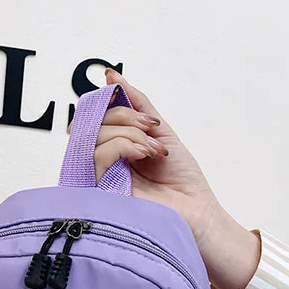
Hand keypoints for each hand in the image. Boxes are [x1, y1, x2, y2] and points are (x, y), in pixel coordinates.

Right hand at [84, 69, 260, 288]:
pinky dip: (123, 146)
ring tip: (152, 150)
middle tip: (151, 130)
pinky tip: (144, 156)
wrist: (196, 212)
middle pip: (92, 122)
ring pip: (94, 136)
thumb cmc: (181, 179)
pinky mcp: (99, 191)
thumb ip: (136, 104)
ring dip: (129, 134)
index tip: (141, 113)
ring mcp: (99, 177)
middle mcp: (102, 162)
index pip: (96, 116)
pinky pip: (97, 154)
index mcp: (113, 147)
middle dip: (125, 117)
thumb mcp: (160, 130)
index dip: (112, 104)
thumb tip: (111, 77)